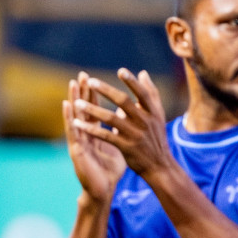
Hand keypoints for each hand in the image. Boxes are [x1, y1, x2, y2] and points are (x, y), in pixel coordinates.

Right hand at [63, 72, 126, 204]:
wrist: (103, 189)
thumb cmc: (109, 170)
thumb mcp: (117, 145)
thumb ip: (119, 130)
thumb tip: (126, 116)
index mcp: (95, 133)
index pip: (93, 109)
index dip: (92, 94)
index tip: (92, 78)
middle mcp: (85, 134)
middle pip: (83, 109)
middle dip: (82, 92)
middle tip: (81, 75)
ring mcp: (79, 141)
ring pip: (75, 116)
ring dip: (73, 100)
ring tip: (72, 85)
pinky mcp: (76, 150)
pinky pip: (73, 131)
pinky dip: (69, 117)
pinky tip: (67, 106)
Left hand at [70, 68, 172, 183]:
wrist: (160, 165)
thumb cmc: (155, 137)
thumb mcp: (157, 115)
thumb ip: (150, 94)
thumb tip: (142, 73)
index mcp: (153, 112)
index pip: (143, 93)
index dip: (132, 82)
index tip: (120, 71)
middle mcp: (145, 121)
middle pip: (124, 102)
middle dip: (106, 91)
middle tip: (90, 82)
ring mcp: (135, 134)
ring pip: (111, 118)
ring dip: (93, 110)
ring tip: (77, 103)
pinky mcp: (125, 147)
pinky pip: (105, 135)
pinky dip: (90, 129)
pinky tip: (76, 123)